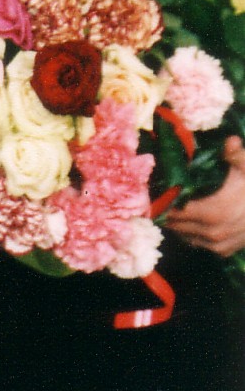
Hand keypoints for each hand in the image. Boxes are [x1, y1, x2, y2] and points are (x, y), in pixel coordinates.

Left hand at [166, 138, 244, 256]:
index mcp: (213, 211)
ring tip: (171, 211)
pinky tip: (189, 223)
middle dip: (166, 214)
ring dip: (177, 225)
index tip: (155, 193)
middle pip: (175, 225)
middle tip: (159, 201)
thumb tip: (230, 140)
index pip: (174, 211)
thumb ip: (235, 155)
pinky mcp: (223, 251)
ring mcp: (217, 244)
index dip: (163, 203)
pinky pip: (197, 244)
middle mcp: (212, 232)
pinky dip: (191, 234)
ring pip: (184, 236)